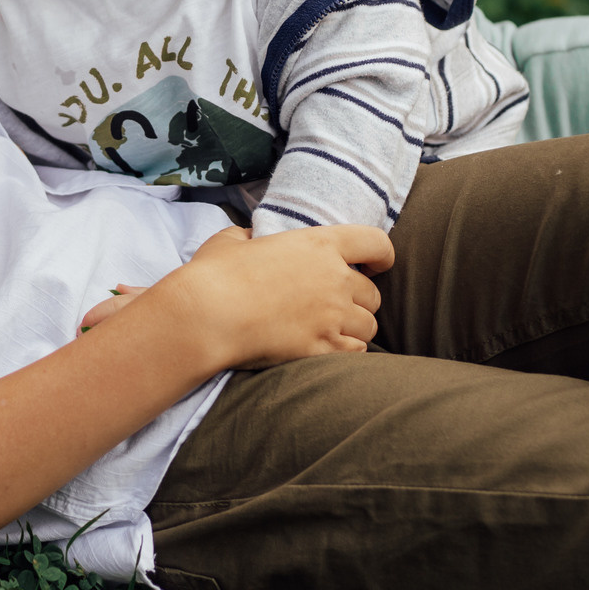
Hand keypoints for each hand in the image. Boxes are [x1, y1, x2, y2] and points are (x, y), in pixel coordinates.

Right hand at [82, 224, 387, 368]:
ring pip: (368, 326)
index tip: (376, 265)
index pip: (375, 243)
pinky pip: (356, 353)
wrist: (206, 317)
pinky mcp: (323, 349)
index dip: (382, 255)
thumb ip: (251, 236)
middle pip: (372, 294)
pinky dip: (347, 352)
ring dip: (354, 329)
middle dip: (359, 301)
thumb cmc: (214, 276)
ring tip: (329, 331)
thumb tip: (251, 239)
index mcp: (318, 244)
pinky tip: (327, 351)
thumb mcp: (231, 241)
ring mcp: (331, 316)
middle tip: (336, 307)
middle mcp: (334, 279)